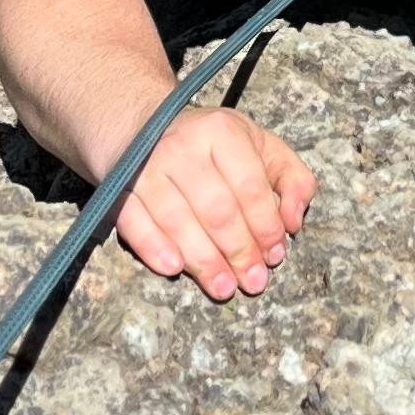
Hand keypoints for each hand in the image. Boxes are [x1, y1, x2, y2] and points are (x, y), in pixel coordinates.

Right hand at [117, 108, 315, 300]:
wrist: (140, 127)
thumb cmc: (211, 146)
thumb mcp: (260, 146)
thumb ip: (291, 179)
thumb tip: (292, 222)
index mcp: (222, 132)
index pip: (249, 186)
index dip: (265, 225)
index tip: (275, 255)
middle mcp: (183, 146)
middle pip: (216, 208)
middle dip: (239, 250)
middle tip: (253, 281)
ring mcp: (147, 167)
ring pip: (178, 220)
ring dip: (203, 260)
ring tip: (223, 287)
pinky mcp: (121, 188)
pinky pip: (135, 222)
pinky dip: (153, 247)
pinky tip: (174, 268)